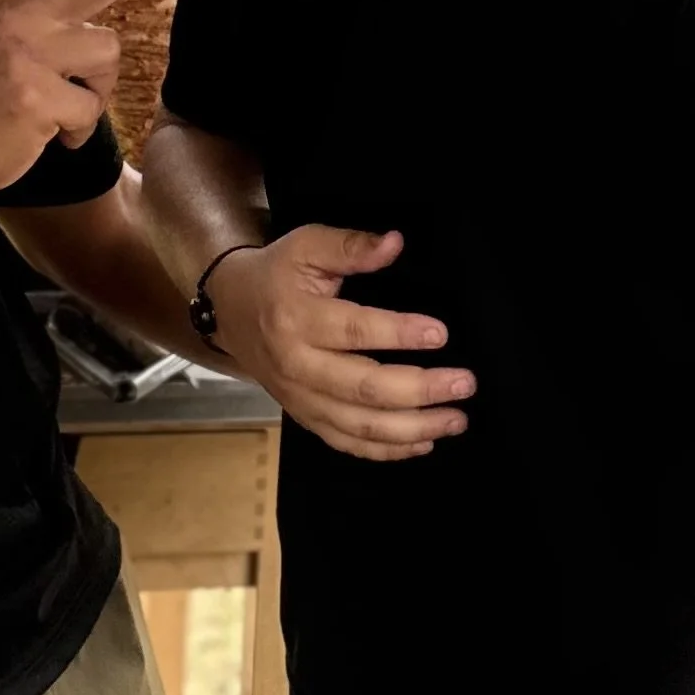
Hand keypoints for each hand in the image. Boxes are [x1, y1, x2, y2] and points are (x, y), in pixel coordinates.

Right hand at [0, 0, 200, 218]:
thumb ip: (41, 18)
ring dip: (91, 90)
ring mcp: (27, 51)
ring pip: (105, 53)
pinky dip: (74, 131)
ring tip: (52, 109)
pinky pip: (89, 109)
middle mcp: (21, 12)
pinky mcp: (35, 95)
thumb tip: (99, 28)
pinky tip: (41, 134)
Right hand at [210, 225, 472, 464]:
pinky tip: (424, 442)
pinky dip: (386, 450)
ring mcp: (300, 398)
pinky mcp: (305, 417)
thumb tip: (395, 244)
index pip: (354, 330)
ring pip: (360, 425)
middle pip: (363, 388)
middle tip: (464, 383)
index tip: (440, 334)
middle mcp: (297, 365)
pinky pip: (347, 443)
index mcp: (296, 319)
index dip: (399, 333)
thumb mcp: (305, 246)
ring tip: (456, 418)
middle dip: (420, 389)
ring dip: (413, 428)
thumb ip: (350, 246)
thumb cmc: (276, 275)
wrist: (229, 311)